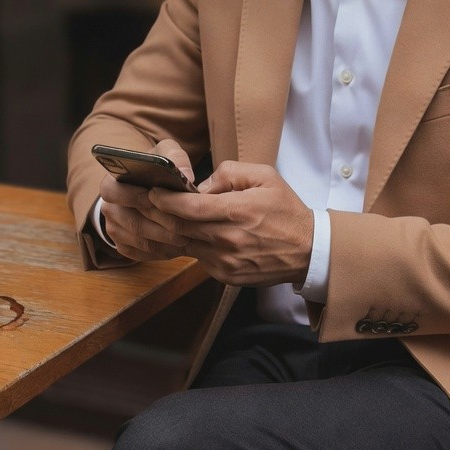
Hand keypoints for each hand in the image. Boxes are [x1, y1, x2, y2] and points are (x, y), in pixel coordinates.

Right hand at [100, 139, 194, 260]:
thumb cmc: (157, 171)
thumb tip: (186, 176)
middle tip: (185, 227)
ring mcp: (115, 230)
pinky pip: (142, 254)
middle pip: (132, 222)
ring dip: (165, 241)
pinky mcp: (124, 247)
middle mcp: (109, 208)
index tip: (157, 199)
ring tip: (187, 238)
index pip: (113, 191)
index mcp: (111, 183)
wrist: (151, 191)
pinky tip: (179, 247)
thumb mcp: (165, 155)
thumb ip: (175, 158)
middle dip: (161, 225)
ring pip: (140, 240)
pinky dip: (162, 252)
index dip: (135, 197)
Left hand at [145, 161, 313, 285]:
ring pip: (184, 245)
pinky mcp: (226, 275)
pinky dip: (186, 246)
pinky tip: (180, 236)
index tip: (152, 191)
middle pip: (179, 227)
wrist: (308, 251)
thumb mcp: (265, 177)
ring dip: (165, 232)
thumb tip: (199, 185)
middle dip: (155, 214)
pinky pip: (198, 259)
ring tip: (152, 219)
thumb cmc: (286, 211)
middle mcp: (228, 240)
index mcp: (238, 212)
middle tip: (141, 204)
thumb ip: (229, 173)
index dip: (165, 199)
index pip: (190, 206)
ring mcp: (226, 261)